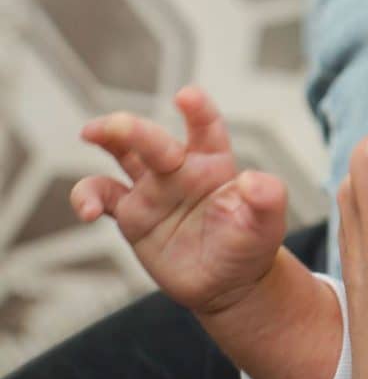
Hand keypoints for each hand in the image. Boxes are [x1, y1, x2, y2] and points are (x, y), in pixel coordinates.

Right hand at [69, 87, 288, 313]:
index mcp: (216, 163)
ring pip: (123, 153)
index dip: (198, 110)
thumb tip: (254, 180)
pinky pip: (102, 196)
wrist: (229, 282)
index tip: (187, 96)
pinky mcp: (132, 214)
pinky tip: (89, 211)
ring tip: (91, 132)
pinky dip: (87, 196)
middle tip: (116, 125)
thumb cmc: (251, 245)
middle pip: (154, 141)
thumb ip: (268, 198)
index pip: (207, 128)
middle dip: (134, 129)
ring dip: (107, 138)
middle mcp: (182, 169)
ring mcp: (154, 189)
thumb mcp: (268, 224)